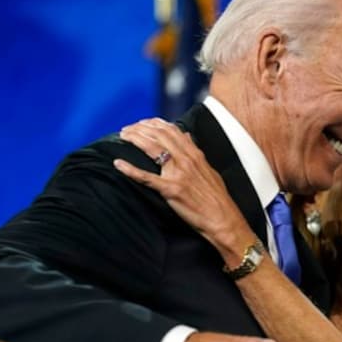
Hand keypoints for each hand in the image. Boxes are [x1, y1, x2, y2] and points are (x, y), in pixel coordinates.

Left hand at [115, 118, 255, 261]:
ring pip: (152, 149)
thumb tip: (187, 137)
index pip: (172, 130)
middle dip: (140, 129)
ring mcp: (178, 174)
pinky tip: (118, 164)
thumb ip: (196, 152)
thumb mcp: (209, 169)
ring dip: (135, 139)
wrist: (223, 218)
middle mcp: (186, 160)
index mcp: (195, 154)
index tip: (142, 122)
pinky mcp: (171, 190)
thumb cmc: (217, 198)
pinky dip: (130, 170)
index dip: (154, 124)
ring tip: (122, 136)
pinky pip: (147, 177)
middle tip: (127, 129)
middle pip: (159, 136)